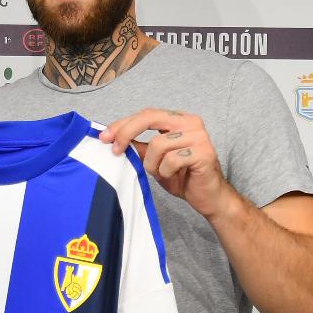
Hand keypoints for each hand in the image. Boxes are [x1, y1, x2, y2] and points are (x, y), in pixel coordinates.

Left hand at [99, 108, 234, 219]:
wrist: (208, 198)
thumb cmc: (182, 177)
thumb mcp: (154, 160)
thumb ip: (139, 147)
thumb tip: (112, 139)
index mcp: (179, 119)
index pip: (146, 114)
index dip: (123, 124)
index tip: (104, 136)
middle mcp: (191, 122)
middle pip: (150, 117)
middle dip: (126, 132)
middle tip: (114, 150)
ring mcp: (199, 136)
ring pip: (157, 144)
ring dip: (152, 164)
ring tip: (162, 172)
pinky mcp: (204, 152)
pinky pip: (171, 159)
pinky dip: (166, 171)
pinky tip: (175, 175)